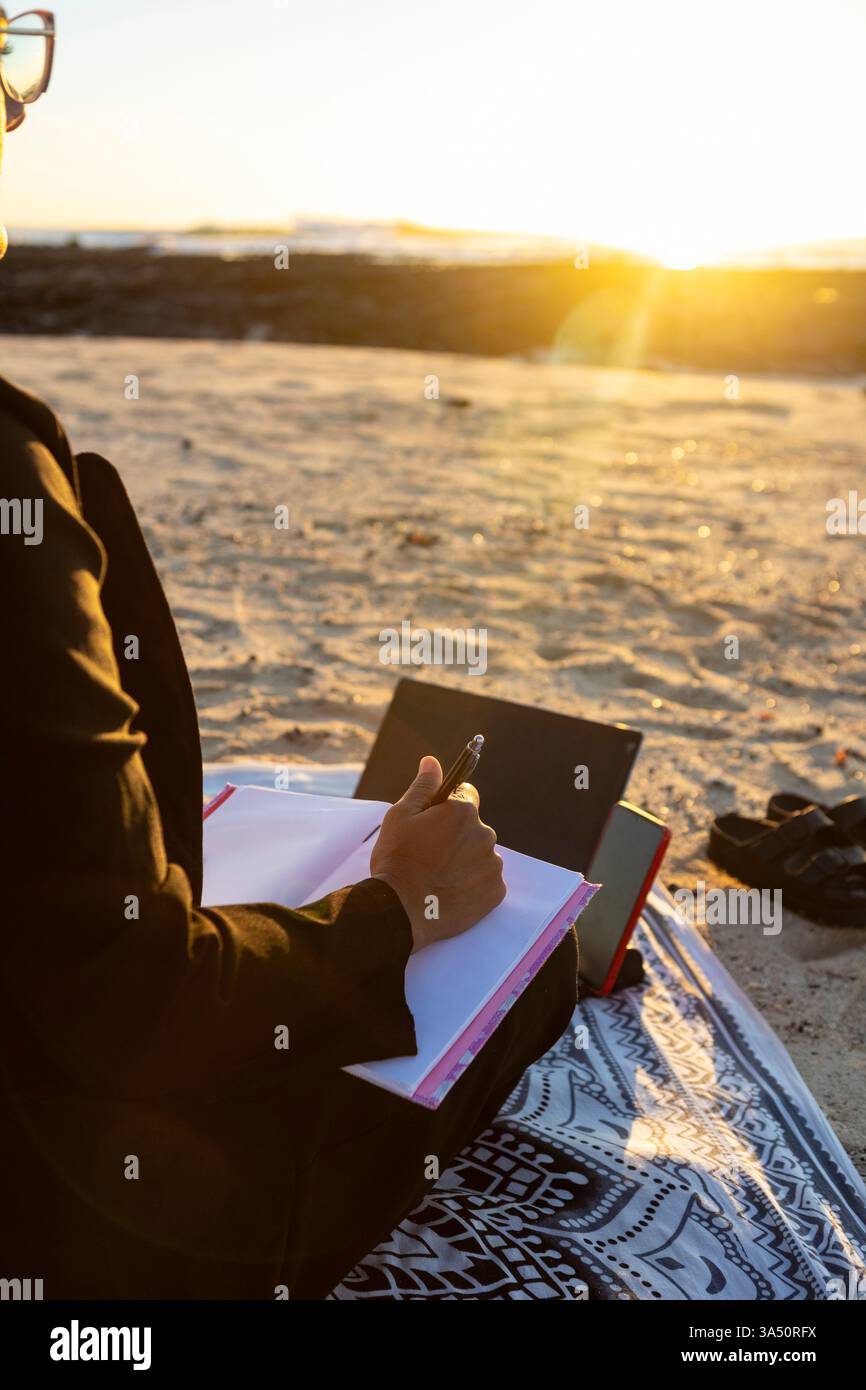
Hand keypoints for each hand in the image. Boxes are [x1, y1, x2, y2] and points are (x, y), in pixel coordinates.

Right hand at [371, 755, 505, 951]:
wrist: (400, 910)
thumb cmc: (397, 859)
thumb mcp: (401, 816)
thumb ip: (423, 787)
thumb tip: (432, 761)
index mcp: (463, 811)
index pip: (466, 797)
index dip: (447, 809)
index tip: (433, 825)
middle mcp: (485, 834)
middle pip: (473, 828)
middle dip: (456, 837)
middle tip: (430, 856)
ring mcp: (492, 864)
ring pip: (480, 855)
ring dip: (466, 861)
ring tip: (439, 877)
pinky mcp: (496, 892)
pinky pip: (487, 881)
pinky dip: (473, 885)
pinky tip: (450, 891)